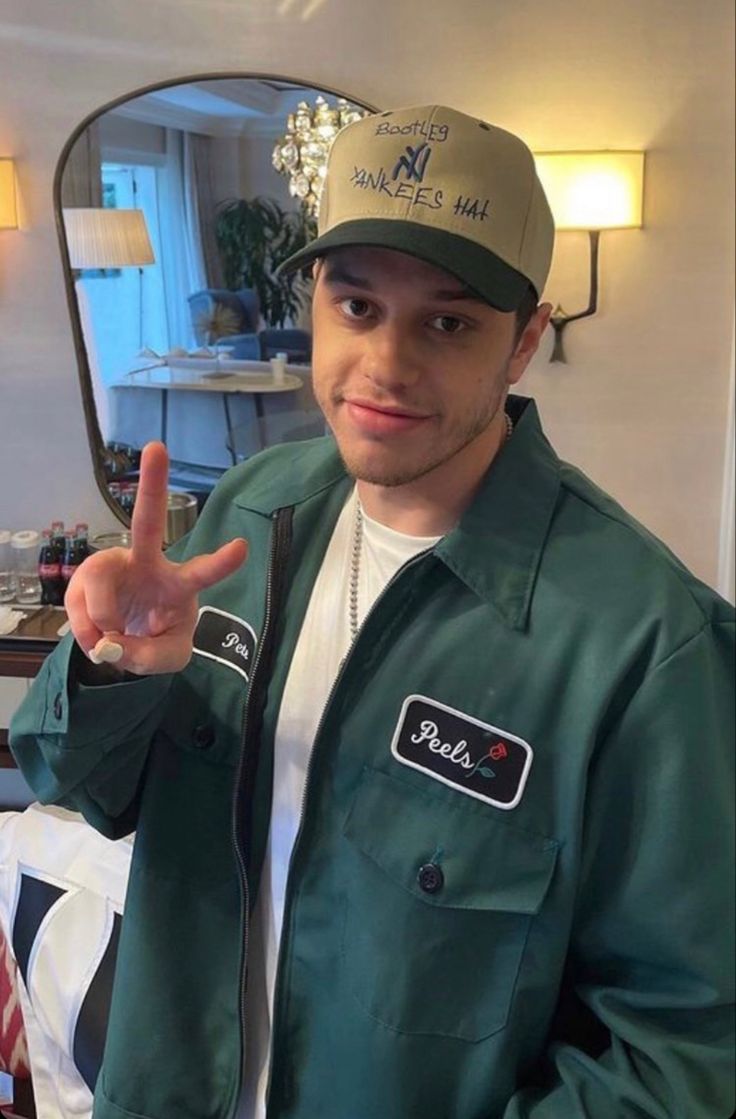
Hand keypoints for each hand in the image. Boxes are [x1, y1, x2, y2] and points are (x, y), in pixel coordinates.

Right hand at [65, 442, 247, 673]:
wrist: (121, 642)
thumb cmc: (155, 637)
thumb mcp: (167, 658)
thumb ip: (151, 657)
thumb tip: (114, 644)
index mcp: (178, 584)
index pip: (203, 571)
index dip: (222, 562)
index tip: (242, 546)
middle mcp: (147, 563)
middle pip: (148, 520)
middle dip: (152, 484)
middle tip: (157, 447)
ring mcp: (113, 566)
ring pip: (102, 594)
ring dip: (105, 626)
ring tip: (110, 642)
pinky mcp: (85, 576)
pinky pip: (82, 609)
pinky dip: (88, 634)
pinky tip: (97, 636)